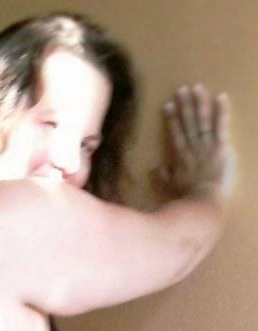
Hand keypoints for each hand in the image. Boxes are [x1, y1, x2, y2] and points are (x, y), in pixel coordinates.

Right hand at [150, 84, 236, 199]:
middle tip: (182, 89)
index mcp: (181, 155)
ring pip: (202, 120)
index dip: (172, 119)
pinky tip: (221, 96)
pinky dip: (222, 111)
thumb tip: (152, 169)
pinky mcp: (222, 146)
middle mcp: (193, 146)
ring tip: (197, 88)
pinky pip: (221, 126)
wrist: (203, 199)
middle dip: (185, 105)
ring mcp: (207, 145)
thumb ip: (163, 175)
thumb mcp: (172, 186)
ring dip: (200, 103)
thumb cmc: (188, 195)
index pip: (176, 134)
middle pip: (188, 123)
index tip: (168, 105)